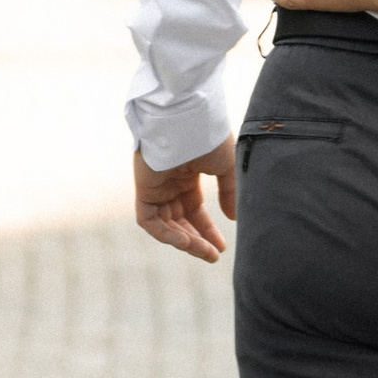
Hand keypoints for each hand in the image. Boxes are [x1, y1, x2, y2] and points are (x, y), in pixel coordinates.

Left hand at [134, 137, 236, 262]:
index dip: (207, 230)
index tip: (221, 247)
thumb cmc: (208, 137)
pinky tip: (186, 243)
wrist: (187, 120)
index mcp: (188, 176)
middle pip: (182, 221)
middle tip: (214, 256)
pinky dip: (166, 234)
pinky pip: (150, 222)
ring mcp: (155, 188)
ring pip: (167, 226)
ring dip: (186, 241)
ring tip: (206, 253)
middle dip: (198, 240)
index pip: (195, 211)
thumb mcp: (226, 167)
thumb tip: (233, 218)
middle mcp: (170, 184)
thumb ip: (230, 192)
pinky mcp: (143, 191)